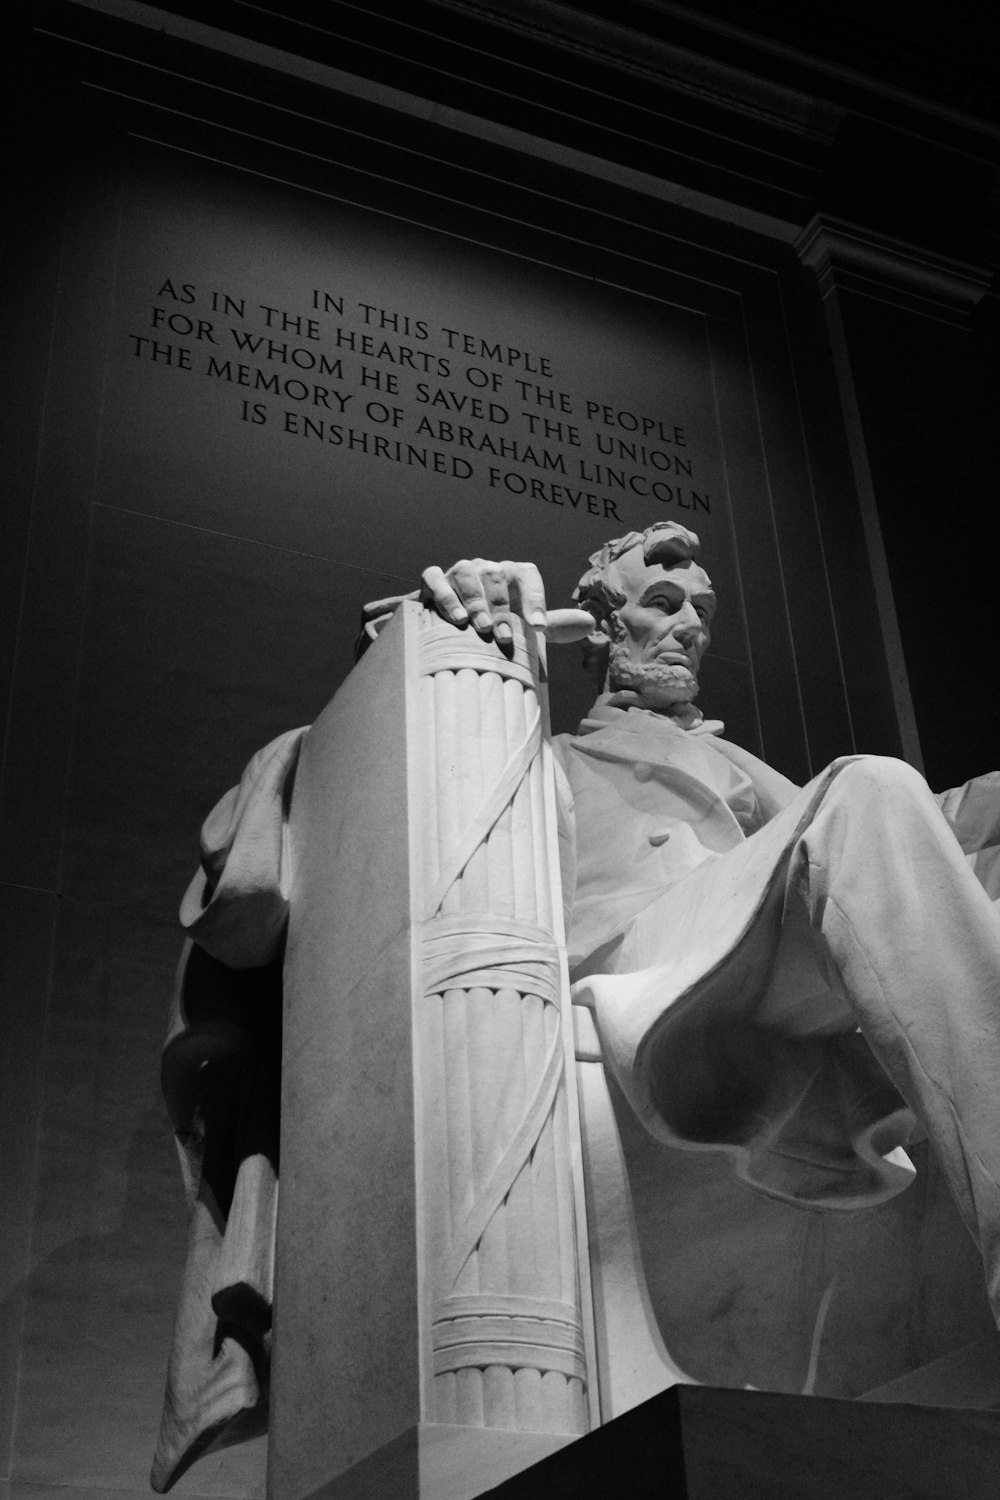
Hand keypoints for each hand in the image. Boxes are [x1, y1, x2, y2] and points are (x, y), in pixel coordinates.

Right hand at [420, 559, 546, 643]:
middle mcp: (486, 568)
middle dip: (502, 608)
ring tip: (482, 627)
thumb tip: (591, 624)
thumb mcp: (523, 626)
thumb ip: (553, 625)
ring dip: (476, 602)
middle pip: (496, 577)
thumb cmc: (494, 625)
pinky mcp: (432, 580)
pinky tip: (457, 618)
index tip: (539, 627)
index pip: (528, 575)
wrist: (447, 628)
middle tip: (504, 638)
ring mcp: (458, 571)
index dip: (535, 598)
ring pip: (467, 575)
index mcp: (511, 574)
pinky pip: (436, 578)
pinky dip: (447, 596)